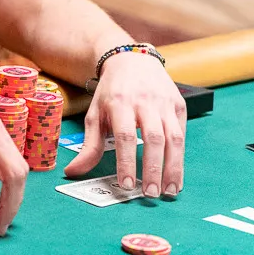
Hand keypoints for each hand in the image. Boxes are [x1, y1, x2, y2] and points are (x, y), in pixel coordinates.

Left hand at [63, 52, 185, 198]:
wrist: (132, 60)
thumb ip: (89, 146)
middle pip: (154, 138)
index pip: (125, 136)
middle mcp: (145, 102)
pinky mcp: (179, 105)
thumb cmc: (111, 93)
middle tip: (150, 195)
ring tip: (169, 192)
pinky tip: (176, 177)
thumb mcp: (95, 114)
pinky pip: (182, 134)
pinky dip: (181, 158)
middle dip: (153, 169)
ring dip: (173, 168)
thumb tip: (71, 172)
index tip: (127, 185)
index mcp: (120, 103)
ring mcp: (164, 103)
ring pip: (174, 138)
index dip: (127, 162)